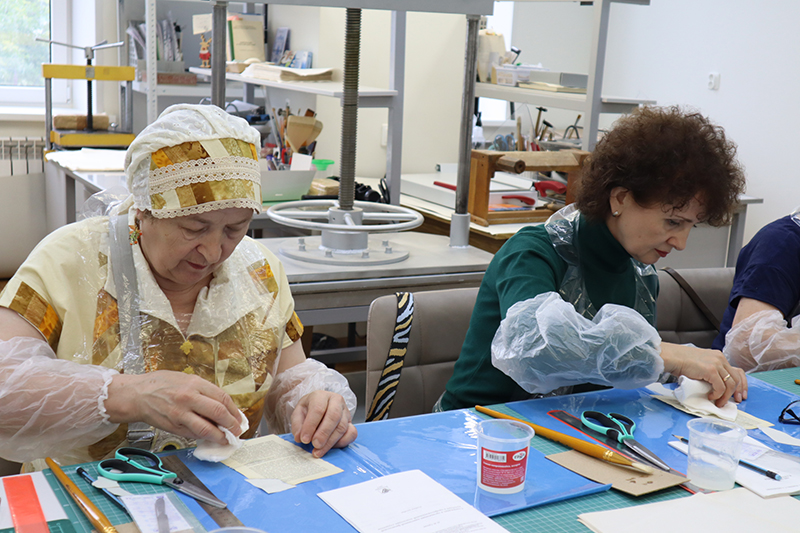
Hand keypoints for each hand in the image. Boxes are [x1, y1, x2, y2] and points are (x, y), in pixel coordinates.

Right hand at [105, 371, 242, 444]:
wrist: (138, 394)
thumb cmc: (162, 384)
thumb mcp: (186, 379)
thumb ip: (204, 391)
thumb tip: (222, 405)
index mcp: (195, 383)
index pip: (222, 398)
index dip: (234, 410)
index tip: (239, 417)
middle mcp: (188, 398)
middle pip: (218, 412)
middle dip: (232, 424)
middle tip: (237, 430)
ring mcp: (180, 414)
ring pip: (206, 429)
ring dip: (220, 436)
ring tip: (226, 439)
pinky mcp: (173, 427)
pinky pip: (193, 434)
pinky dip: (204, 437)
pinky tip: (209, 438)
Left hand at [290, 390, 357, 457]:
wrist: (320, 407)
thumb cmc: (309, 409)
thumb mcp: (298, 413)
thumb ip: (297, 425)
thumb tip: (299, 437)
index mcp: (321, 396)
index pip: (318, 409)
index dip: (311, 425)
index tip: (304, 439)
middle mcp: (336, 401)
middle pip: (334, 416)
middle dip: (324, 433)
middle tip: (315, 445)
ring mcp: (345, 411)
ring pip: (342, 426)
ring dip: (330, 441)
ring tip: (319, 451)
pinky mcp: (351, 422)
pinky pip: (352, 433)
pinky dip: (342, 442)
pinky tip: (331, 447)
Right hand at [660, 342, 747, 406]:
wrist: (673, 358)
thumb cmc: (682, 362)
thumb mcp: (702, 365)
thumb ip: (711, 372)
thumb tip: (716, 388)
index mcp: (719, 357)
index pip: (737, 371)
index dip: (742, 385)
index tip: (740, 395)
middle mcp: (720, 359)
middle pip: (736, 378)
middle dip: (736, 392)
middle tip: (733, 402)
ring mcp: (716, 364)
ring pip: (730, 384)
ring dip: (725, 396)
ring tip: (718, 402)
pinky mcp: (710, 370)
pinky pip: (720, 387)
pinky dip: (717, 395)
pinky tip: (710, 397)